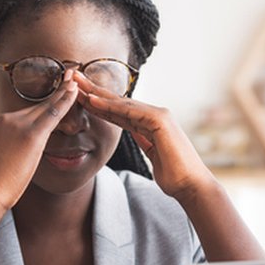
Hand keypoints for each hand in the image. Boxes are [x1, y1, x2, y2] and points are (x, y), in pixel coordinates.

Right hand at [0, 70, 78, 212]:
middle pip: (33, 106)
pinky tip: (75, 91)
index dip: (35, 105)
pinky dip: (65, 100)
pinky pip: (52, 113)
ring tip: (75, 81)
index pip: (18, 114)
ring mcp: (16, 124)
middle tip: (67, 76)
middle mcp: (3, 119)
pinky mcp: (31, 134)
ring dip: (62, 93)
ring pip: (43, 107)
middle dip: (52, 91)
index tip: (45, 96)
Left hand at [75, 71, 214, 202]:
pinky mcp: (160, 120)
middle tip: (73, 78)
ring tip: (77, 84)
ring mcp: (159, 115)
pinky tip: (92, 101)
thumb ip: (146, 142)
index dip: (100, 104)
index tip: (80, 97)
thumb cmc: (175, 176)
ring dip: (97, 94)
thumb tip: (137, 135)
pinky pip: (129, 112)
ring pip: (121, 103)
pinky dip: (109, 106)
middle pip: (119, 102)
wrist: (191, 186)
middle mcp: (156, 115)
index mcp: (152, 123)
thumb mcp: (154, 156)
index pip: (120, 111)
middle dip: (95, 91)